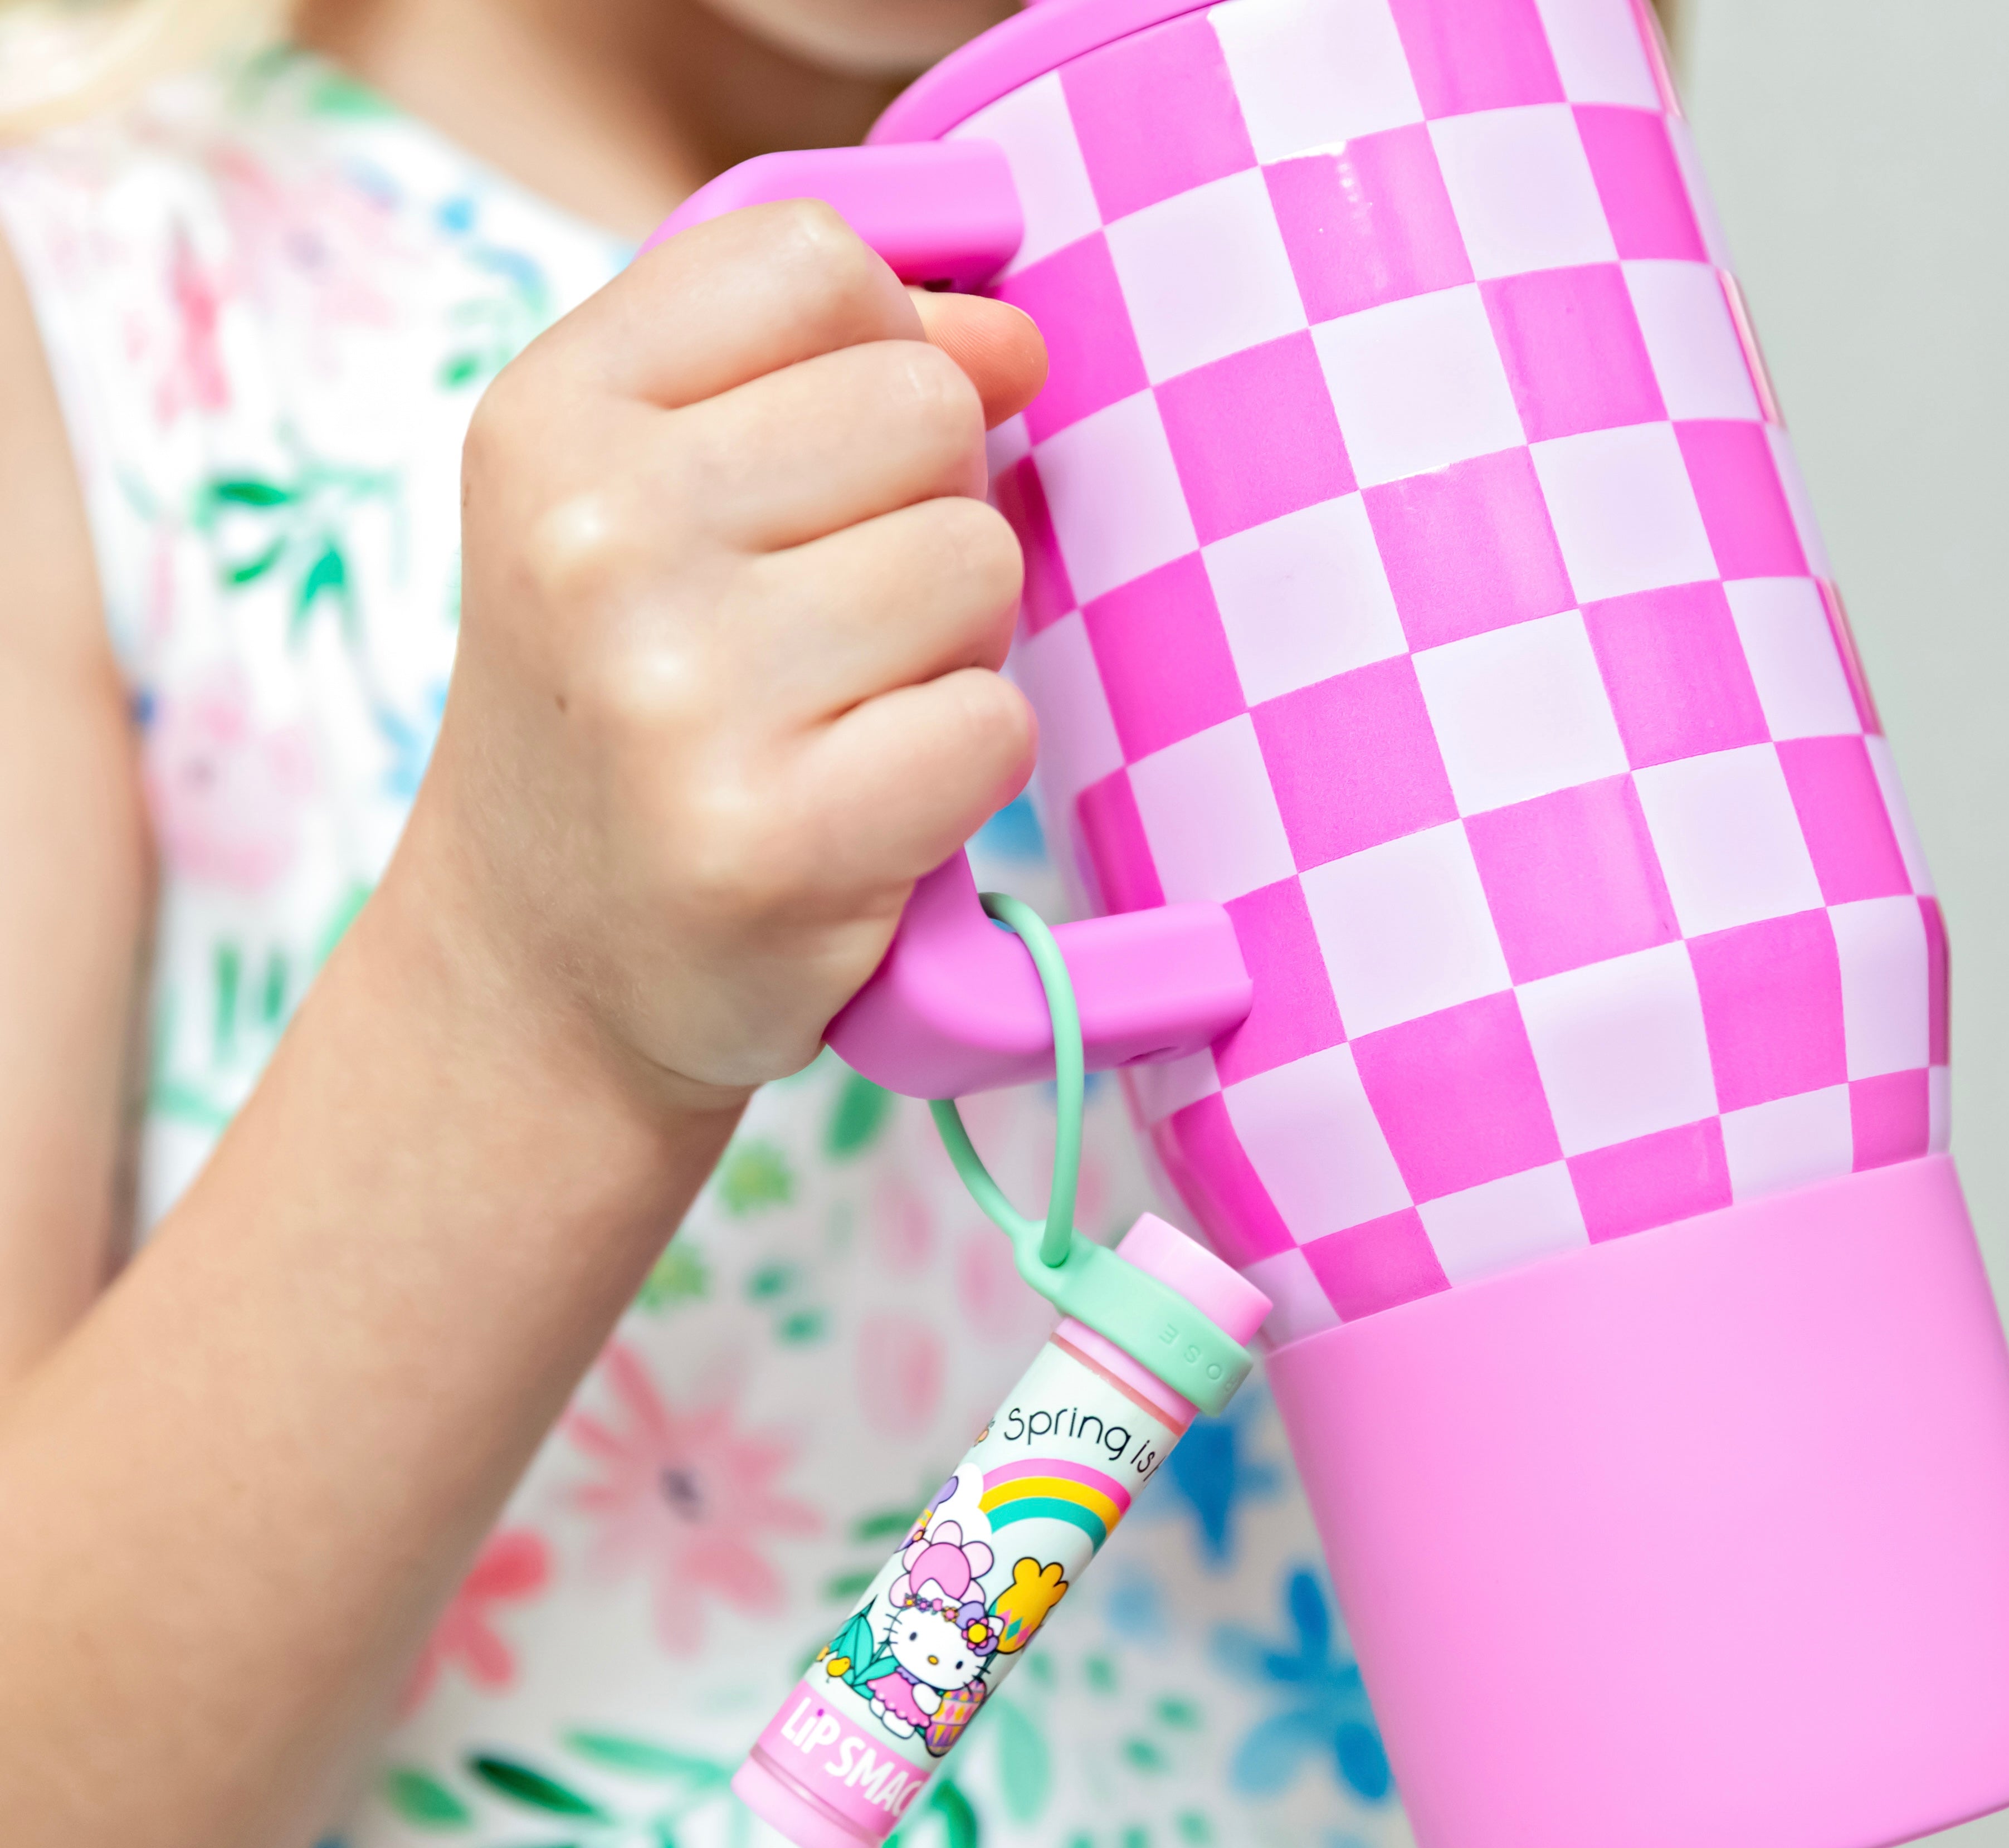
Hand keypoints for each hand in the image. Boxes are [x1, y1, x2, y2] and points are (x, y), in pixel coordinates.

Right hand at [396, 201, 1046, 1110]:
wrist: (543, 968)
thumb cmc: (628, 713)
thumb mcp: (644, 500)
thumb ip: (819, 369)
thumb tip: (1013, 337)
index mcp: (551, 421)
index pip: (818, 266)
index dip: (875, 358)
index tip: (821, 472)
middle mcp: (594, 543)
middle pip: (923, 411)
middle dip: (917, 517)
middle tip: (818, 634)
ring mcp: (678, 697)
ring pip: (976, 563)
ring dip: (945, 649)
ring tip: (833, 721)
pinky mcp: (777, 844)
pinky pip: (994, 722)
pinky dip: (960, 770)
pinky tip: (860, 809)